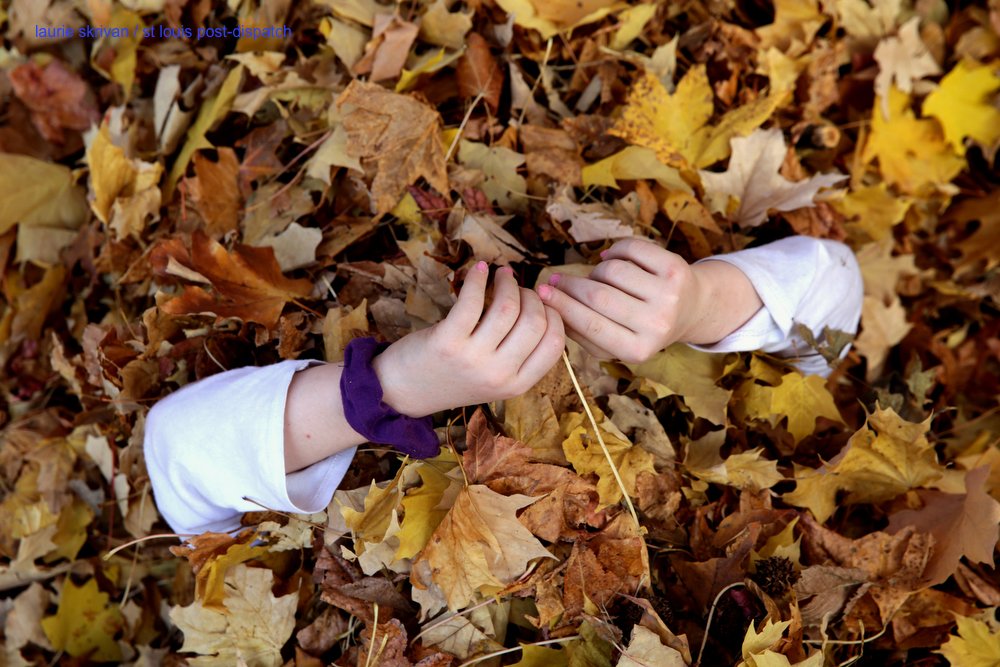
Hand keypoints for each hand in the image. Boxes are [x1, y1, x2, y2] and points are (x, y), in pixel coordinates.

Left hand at [372, 261, 565, 416]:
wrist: (404, 391)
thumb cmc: (452, 378)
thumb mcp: (495, 379)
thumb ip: (518, 356)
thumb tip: (542, 309)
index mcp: (517, 386)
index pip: (556, 344)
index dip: (553, 315)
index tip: (539, 302)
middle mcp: (499, 375)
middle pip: (536, 322)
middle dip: (531, 295)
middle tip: (518, 287)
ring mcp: (473, 359)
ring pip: (507, 307)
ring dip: (507, 282)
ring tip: (501, 275)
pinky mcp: (448, 342)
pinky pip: (472, 300)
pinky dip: (478, 278)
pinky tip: (479, 270)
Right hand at [537, 238, 760, 363]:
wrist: (692, 311)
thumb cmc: (642, 328)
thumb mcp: (615, 343)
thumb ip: (583, 332)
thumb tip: (549, 306)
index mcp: (637, 350)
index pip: (591, 325)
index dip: (562, 305)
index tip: (541, 291)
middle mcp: (656, 325)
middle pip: (598, 295)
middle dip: (570, 284)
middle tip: (556, 279)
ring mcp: (668, 296)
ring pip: (612, 270)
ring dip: (597, 270)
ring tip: (599, 278)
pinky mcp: (676, 269)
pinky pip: (631, 249)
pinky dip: (615, 249)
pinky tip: (613, 258)